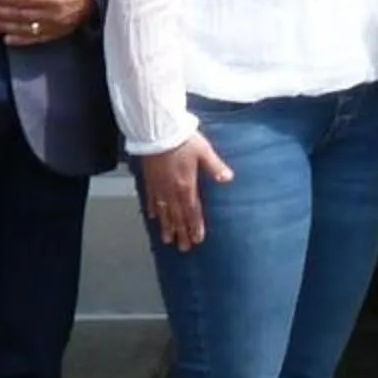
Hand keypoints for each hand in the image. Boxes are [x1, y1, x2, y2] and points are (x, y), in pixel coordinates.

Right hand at [141, 133, 230, 251]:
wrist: (157, 130)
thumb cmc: (182, 139)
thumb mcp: (203, 151)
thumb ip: (215, 166)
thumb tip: (228, 178)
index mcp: (186, 185)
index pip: (192, 211)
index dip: (195, 226)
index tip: (196, 240)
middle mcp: (172, 190)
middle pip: (177, 216)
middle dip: (181, 232)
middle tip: (183, 248)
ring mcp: (159, 186)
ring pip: (163, 212)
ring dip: (167, 226)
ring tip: (167, 240)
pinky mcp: (149, 179)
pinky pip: (151, 199)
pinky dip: (152, 209)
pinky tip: (152, 217)